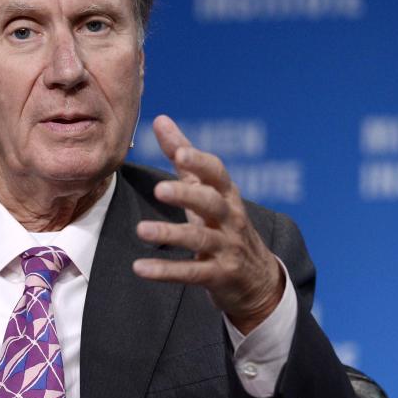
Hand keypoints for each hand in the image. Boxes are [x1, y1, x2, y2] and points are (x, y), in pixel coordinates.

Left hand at [133, 115, 282, 333]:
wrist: (258, 279)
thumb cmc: (224, 224)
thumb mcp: (207, 191)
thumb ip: (184, 158)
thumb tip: (160, 119)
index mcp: (226, 195)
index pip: (217, 173)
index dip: (200, 162)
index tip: (181, 152)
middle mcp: (230, 218)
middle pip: (211, 203)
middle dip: (188, 195)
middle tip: (159, 190)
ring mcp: (226, 248)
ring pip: (200, 238)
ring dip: (170, 234)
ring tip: (142, 230)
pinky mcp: (218, 275)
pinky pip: (191, 272)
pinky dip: (166, 271)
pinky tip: (140, 267)